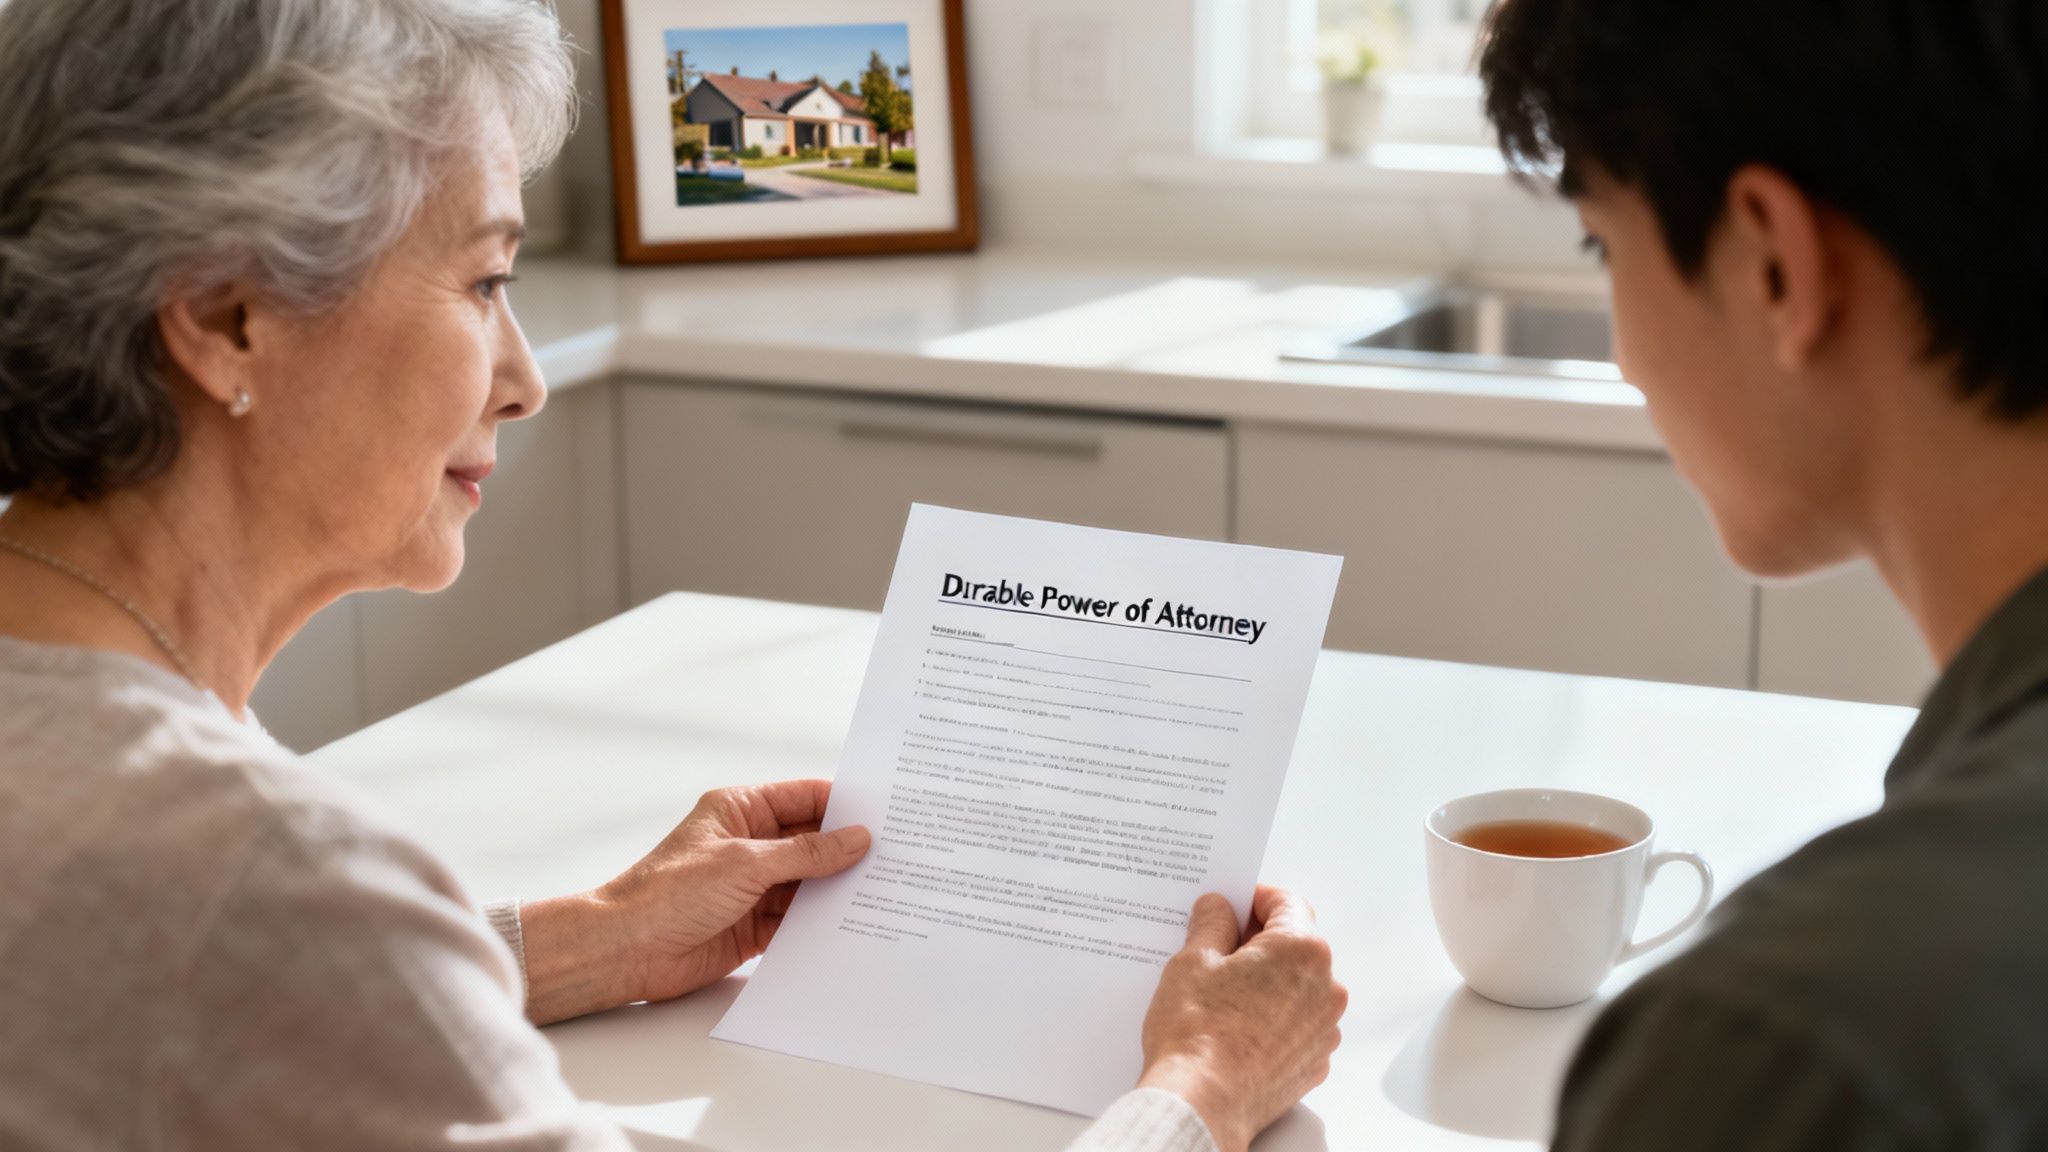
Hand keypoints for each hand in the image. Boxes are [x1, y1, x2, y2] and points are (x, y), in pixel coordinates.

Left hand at [519, 779, 870, 1023]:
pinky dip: (822, 923)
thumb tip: (857, 839)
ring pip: (810, 882)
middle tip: (898, 855)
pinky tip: (854, 926)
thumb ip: (807, 853)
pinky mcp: (754, 925)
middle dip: (849, 850)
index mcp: (741, 810)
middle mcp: (750, 844)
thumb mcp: (746, 863)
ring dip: (839, 889)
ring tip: (887, 892)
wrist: (626, 951)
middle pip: (813, 841)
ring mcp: (753, 886)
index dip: (845, 804)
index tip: (887, 813)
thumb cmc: (669, 893)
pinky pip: (799, 920)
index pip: (806, 798)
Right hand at [1134, 886, 1346, 1151]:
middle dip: (1259, 941)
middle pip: (1296, 945)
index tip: (1230, 906)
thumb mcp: (1193, 960)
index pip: (1286, 902)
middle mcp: (1326, 987)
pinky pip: (1297, 1024)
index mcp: (1301, 950)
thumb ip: (1212, 923)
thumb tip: (1219, 908)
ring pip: (1298, 986)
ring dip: (1268, 981)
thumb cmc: (1197, 1033)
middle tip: (1216, 950)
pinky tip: (1237, 1027)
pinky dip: (1274, 1018)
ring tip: (1222, 995)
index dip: (1254, 899)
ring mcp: (1324, 1029)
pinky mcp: (1314, 1061)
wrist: (1203, 1103)